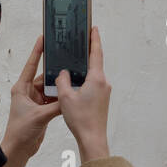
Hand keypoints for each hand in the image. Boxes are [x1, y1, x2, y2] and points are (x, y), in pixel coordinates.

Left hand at [0, 36, 62, 166]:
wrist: (19, 149)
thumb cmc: (21, 130)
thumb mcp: (40, 116)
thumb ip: (56, 106)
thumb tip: (70, 98)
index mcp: (21, 88)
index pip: (30, 65)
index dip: (37, 51)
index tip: (43, 38)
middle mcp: (28, 92)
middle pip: (44, 77)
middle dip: (55, 71)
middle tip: (67, 60)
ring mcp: (35, 100)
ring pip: (51, 88)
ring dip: (59, 86)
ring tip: (72, 76)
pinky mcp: (42, 109)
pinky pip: (54, 99)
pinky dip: (61, 97)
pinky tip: (70, 93)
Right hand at [57, 26, 109, 162]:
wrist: (92, 138)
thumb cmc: (80, 118)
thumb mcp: (65, 97)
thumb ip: (62, 80)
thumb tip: (63, 73)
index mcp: (96, 78)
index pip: (96, 53)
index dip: (94, 39)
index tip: (93, 28)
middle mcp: (103, 83)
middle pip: (95, 63)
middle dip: (87, 52)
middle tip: (80, 40)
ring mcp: (104, 92)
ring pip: (92, 75)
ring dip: (84, 68)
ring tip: (73, 61)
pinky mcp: (102, 100)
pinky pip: (92, 84)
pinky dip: (84, 80)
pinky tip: (74, 82)